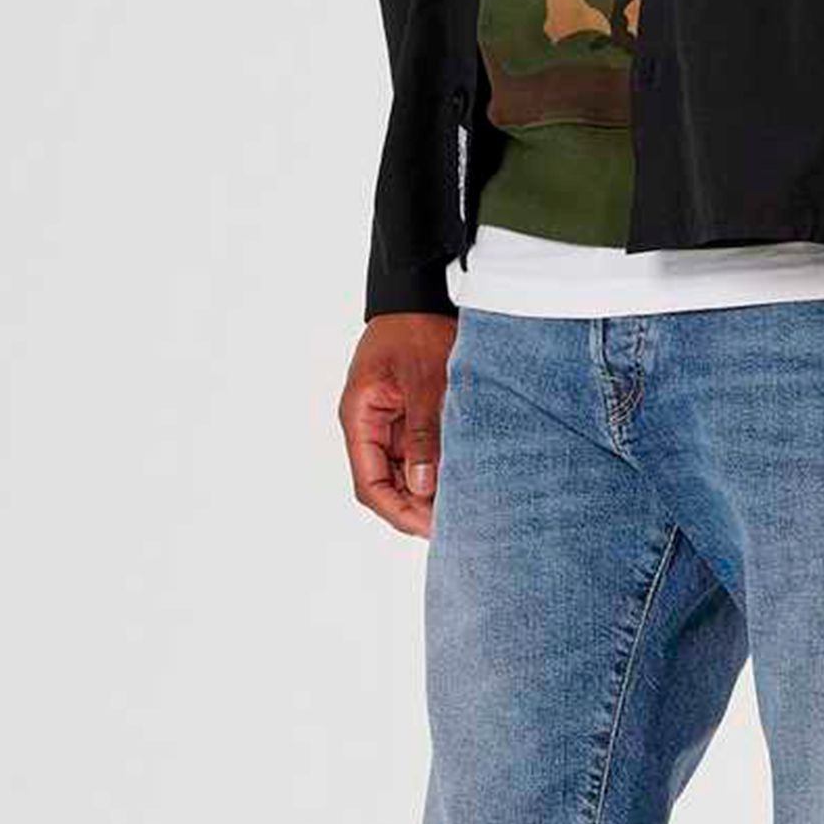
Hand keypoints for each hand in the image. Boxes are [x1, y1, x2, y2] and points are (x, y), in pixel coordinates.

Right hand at [339, 313, 455, 539]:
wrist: (423, 296)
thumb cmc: (417, 329)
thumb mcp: (423, 380)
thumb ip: (423, 433)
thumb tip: (423, 487)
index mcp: (359, 418)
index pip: (369, 484)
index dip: (398, 510)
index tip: (431, 526)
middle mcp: (370, 428)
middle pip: (387, 487)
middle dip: (416, 509)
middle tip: (457, 525)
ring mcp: (390, 426)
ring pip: (405, 476)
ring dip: (429, 494)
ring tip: (464, 508)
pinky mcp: (410, 421)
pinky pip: (420, 457)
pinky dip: (438, 473)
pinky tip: (464, 483)